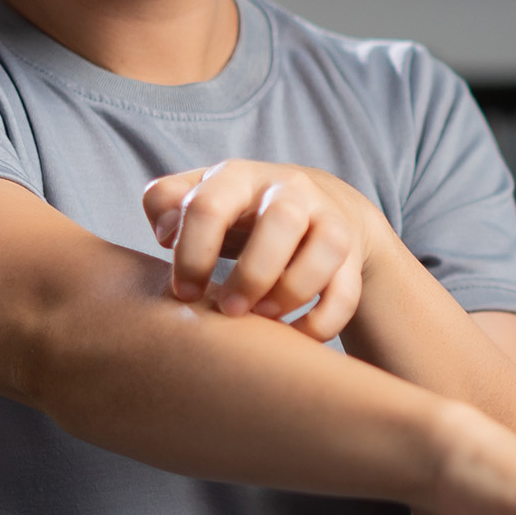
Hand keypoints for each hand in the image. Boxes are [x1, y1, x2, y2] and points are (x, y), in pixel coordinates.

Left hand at [143, 161, 389, 343]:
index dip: (192, 255)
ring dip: (292, 292)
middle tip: (228, 310)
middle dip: (252, 274)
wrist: (320, 202)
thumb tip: (164, 234)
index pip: (210, 206)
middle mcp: (289, 190)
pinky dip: (322, 322)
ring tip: (263, 317)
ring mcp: (327, 218)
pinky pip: (346, 291)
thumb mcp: (202, 194)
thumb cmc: (242, 210)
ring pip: (326, 249)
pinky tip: (294, 337)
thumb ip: (166, 202)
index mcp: (239, 178)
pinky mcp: (351, 254)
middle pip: (281, 221)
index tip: (184, 293)